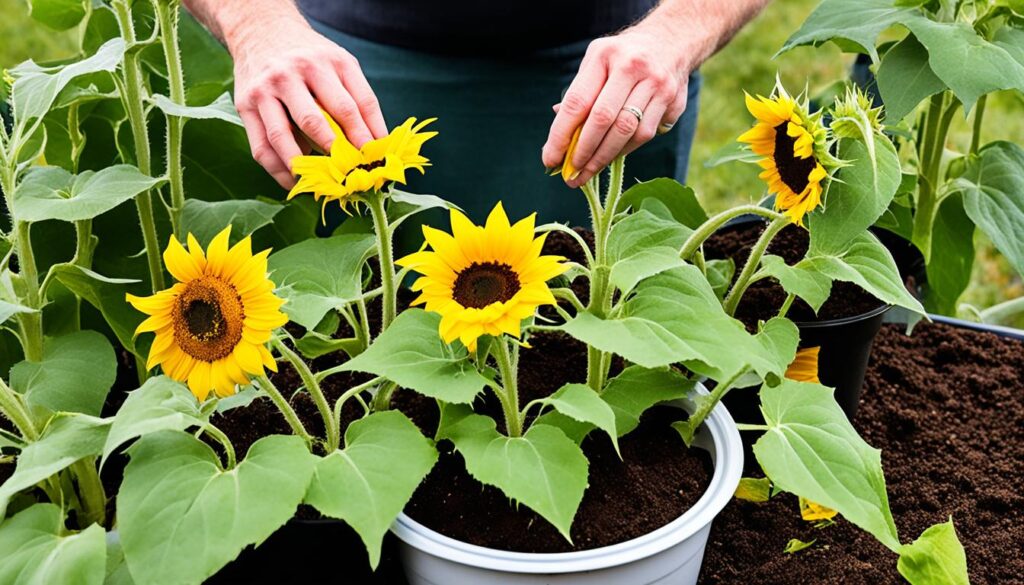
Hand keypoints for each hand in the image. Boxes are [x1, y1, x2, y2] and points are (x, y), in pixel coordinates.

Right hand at [229, 18, 386, 187]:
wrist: (262, 30)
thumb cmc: (310, 57)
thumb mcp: (339, 64)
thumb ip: (359, 98)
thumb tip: (377, 142)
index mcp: (326, 62)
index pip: (353, 104)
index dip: (367, 135)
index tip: (376, 159)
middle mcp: (293, 73)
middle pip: (317, 120)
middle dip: (336, 153)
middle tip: (350, 175)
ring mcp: (266, 89)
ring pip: (283, 136)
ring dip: (303, 166)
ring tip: (320, 184)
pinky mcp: (246, 105)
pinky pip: (262, 146)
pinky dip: (278, 169)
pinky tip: (295, 181)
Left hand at [542, 24, 692, 187]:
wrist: (672, 39)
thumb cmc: (622, 58)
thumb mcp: (596, 62)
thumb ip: (578, 94)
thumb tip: (558, 138)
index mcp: (604, 55)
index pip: (577, 102)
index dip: (561, 135)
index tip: (550, 159)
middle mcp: (632, 67)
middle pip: (603, 119)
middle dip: (584, 152)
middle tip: (571, 174)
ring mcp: (656, 84)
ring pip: (627, 132)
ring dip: (604, 158)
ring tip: (588, 173)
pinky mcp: (674, 100)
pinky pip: (645, 134)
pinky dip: (625, 149)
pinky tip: (612, 156)